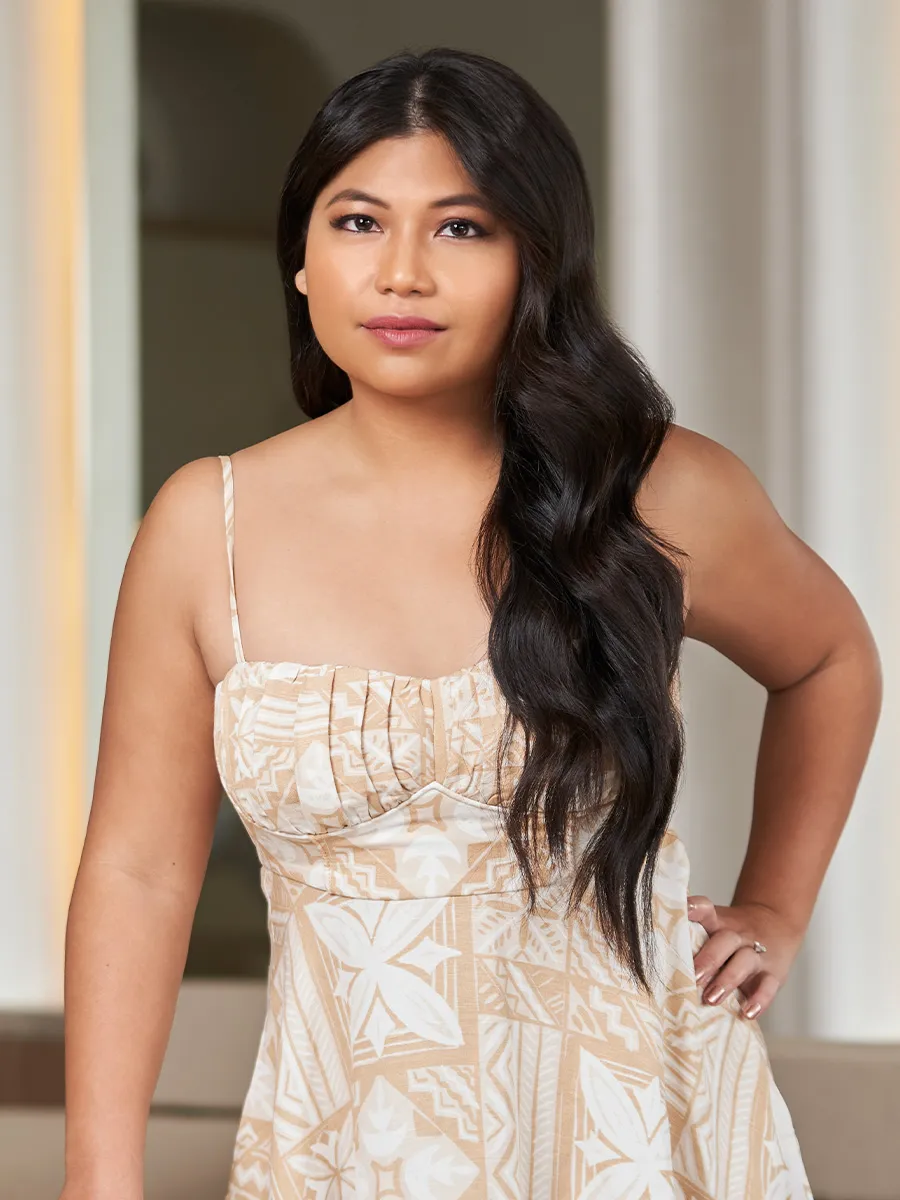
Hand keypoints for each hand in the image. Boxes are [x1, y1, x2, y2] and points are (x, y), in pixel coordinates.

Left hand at [687, 895, 803, 1020]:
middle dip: (708, 959)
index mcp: (719, 921)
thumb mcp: (714, 926)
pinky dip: (759, 1000)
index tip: (682, 912)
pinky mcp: (774, 973)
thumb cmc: (730, 933)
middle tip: (692, 977)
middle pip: (725, 940)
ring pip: (745, 961)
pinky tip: (747, 1013)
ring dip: (728, 979)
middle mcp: (738, 934)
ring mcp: (758, 952)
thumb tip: (641, 947)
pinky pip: (769, 986)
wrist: (775, 924)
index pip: (706, 909)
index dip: (694, 909)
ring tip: (711, 999)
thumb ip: (688, 934)